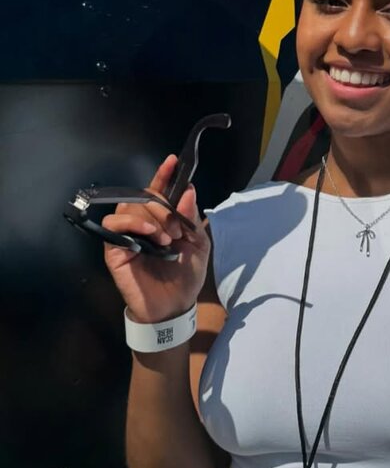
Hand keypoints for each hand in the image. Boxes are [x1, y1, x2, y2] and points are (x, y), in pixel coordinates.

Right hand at [102, 154, 210, 323]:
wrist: (175, 305)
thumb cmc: (186, 275)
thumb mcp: (198, 244)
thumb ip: (191, 217)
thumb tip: (188, 190)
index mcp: (163, 218)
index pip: (159, 189)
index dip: (164, 174)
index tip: (173, 161)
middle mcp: (143, 222)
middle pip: (145, 195)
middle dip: (164, 207)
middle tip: (178, 231)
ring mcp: (127, 234)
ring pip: (129, 206)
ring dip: (151, 217)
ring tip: (165, 239)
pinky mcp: (114, 249)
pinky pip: (113, 224)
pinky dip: (131, 223)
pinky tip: (148, 235)